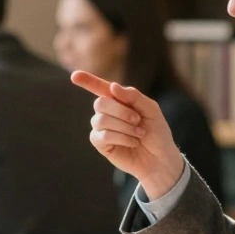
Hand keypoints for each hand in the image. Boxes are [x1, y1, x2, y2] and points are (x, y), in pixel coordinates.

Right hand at [70, 71, 184, 199]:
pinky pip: (102, 135)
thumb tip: (112, 86)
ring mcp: (102, 128)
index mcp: (119, 99)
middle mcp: (108, 112)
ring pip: (101, 120)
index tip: (74, 76)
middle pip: (100, 103)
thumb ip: (133, 96)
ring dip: (124, 126)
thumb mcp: (151, 109)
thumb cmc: (157, 132)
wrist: (160, 158)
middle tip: (138, 120)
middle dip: (121, 111)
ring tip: (139, 134)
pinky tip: (132, 142)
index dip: (87, 81)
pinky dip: (120, 137)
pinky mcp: (101, 144)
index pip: (100, 88)